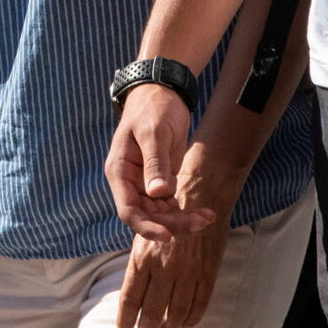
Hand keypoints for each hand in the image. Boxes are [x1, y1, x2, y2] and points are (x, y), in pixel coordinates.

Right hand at [105, 83, 213, 241]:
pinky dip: (185, 211)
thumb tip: (158, 194)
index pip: (128, 210)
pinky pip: (169, 205)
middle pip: (147, 216)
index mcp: (119, 172)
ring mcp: (144, 183)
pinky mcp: (159, 181)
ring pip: (160, 214)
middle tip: (201, 222)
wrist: (163, 92)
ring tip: (207, 217)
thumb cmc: (153, 108)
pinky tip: (204, 212)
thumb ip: (155, 164)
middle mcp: (129, 182)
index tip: (168, 235)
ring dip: (182, 219)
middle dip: (173, 222)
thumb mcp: (154, 133)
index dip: (146, 226)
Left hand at [116, 157, 236, 327]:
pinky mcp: (207, 272)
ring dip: (169, 327)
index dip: (126, 318)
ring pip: (176, 312)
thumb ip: (140, 263)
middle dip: (146, 327)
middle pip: (152, 310)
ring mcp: (187, 272)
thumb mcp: (145, 234)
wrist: (201, 193)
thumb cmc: (168, 212)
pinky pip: (199, 304)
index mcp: (143, 257)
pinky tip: (185, 323)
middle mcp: (163, 267)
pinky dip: (191, 318)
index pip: (130, 297)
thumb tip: (135, 293)